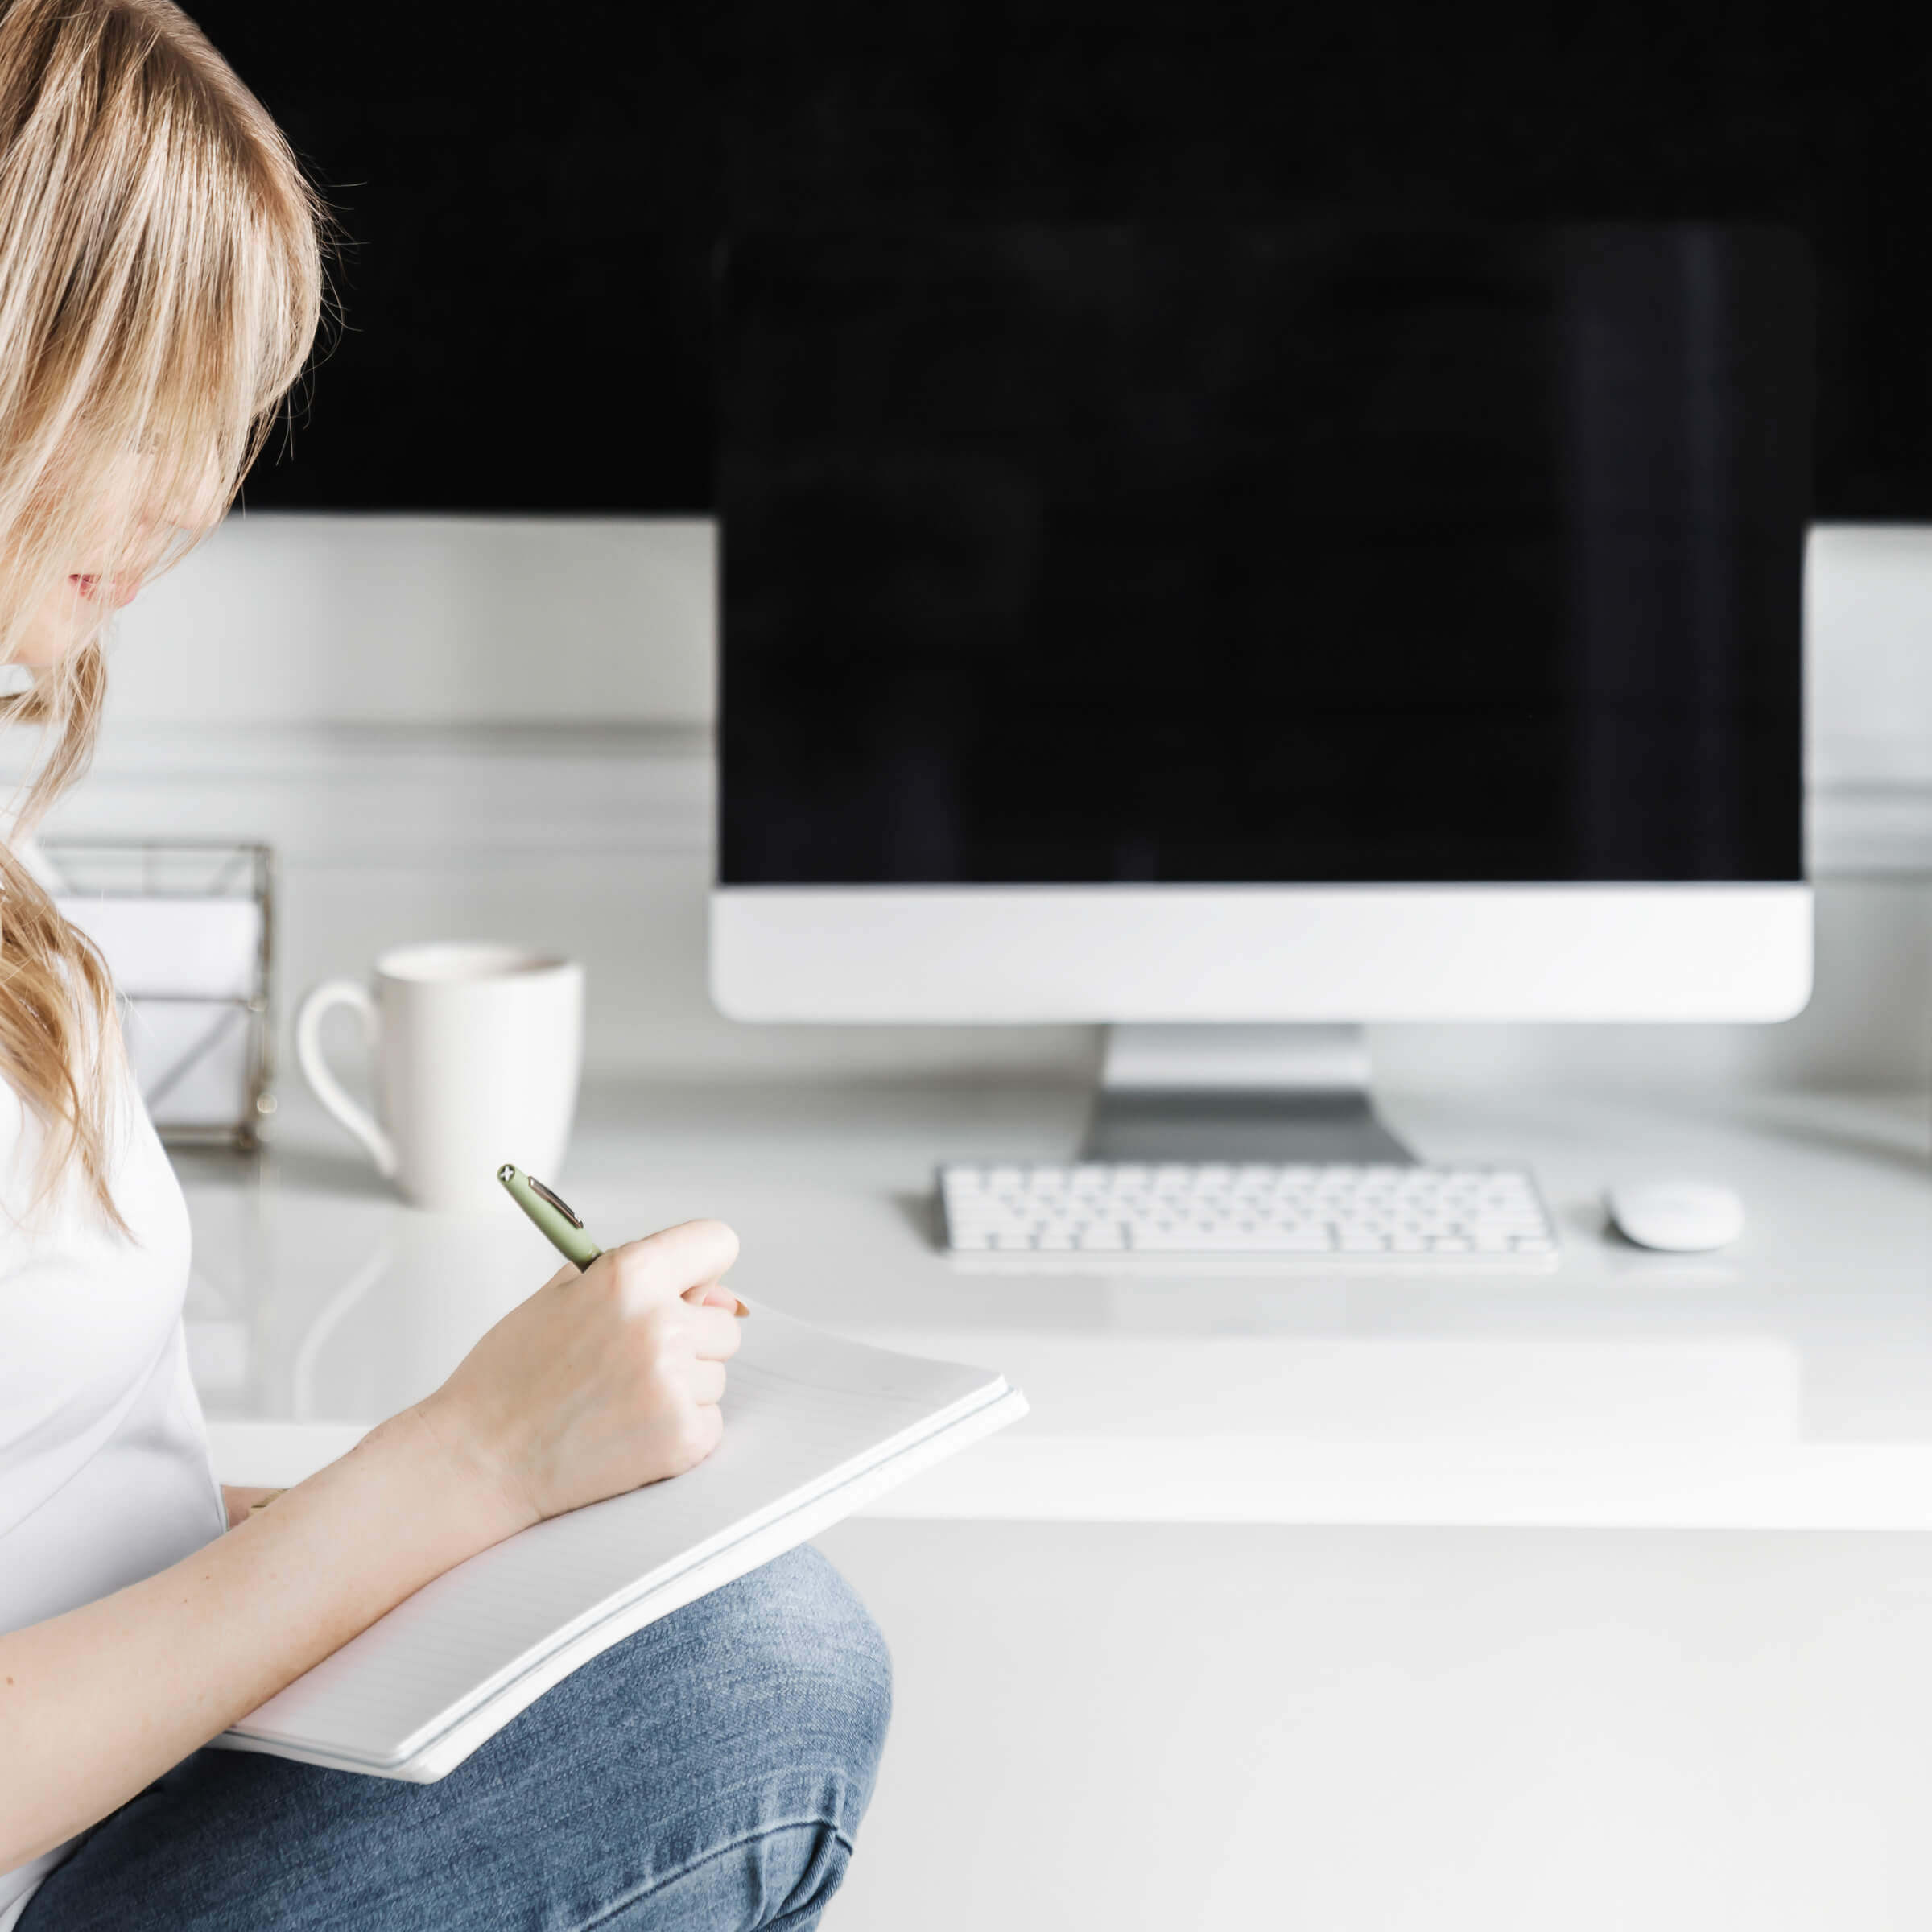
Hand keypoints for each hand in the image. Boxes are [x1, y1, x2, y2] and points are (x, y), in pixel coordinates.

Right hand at [412, 1219, 744, 1535]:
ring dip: (682, 1385)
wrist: (478, 1457)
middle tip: (627, 1359)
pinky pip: (711, 1419)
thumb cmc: (512, 1375)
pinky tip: (628, 1429)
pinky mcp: (682, 1438)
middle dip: (689, 1336)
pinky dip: (678, 1427)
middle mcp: (660, 1325)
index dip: (703, 1264)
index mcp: (630, 1276)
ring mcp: (673, 1384)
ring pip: (716, 1373)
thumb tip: (715, 1291)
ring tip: (618, 1397)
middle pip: (724, 1321)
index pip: (716, 1242)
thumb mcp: (562, 1293)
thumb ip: (638, 1276)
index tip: (690, 1285)